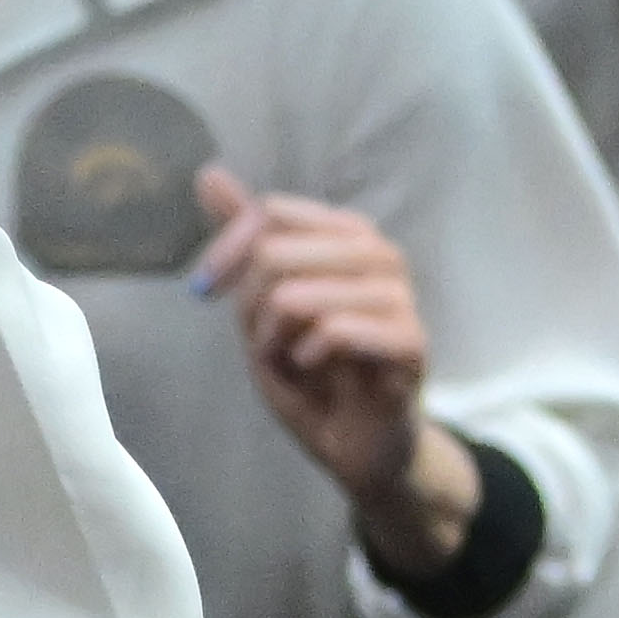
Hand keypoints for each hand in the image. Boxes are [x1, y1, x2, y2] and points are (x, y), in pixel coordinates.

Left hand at [192, 165, 470, 570]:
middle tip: (268, 343)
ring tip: (293, 359)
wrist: (356, 444)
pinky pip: (336, 330)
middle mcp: (379, 254)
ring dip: (276, 339)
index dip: (228, 251)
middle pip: (275, 253)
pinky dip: (307, 356)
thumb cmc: (312, 372)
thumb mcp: (262, 303)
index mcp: (345, 235)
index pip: (270, 212)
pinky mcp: (412, 344)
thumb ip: (245, 240)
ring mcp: (400, 298)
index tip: (207, 290)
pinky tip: (315, 368)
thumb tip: (208, 174)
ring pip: (298, 294)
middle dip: (252, 308)